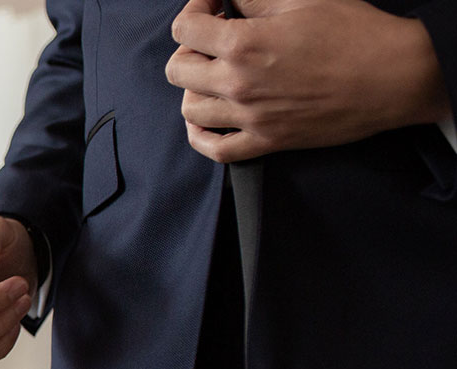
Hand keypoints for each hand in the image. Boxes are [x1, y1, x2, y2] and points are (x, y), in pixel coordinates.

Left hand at [167, 0, 447, 162]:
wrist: (394, 76)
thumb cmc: (355, 33)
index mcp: (244, 44)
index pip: (184, 29)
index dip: (194, 11)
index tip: (212, 7)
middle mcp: (239, 84)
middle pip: (179, 70)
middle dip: (190, 48)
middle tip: (214, 39)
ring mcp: (251, 117)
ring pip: (190, 109)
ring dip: (194, 88)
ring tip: (215, 74)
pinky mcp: (267, 141)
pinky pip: (214, 149)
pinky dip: (200, 134)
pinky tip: (207, 117)